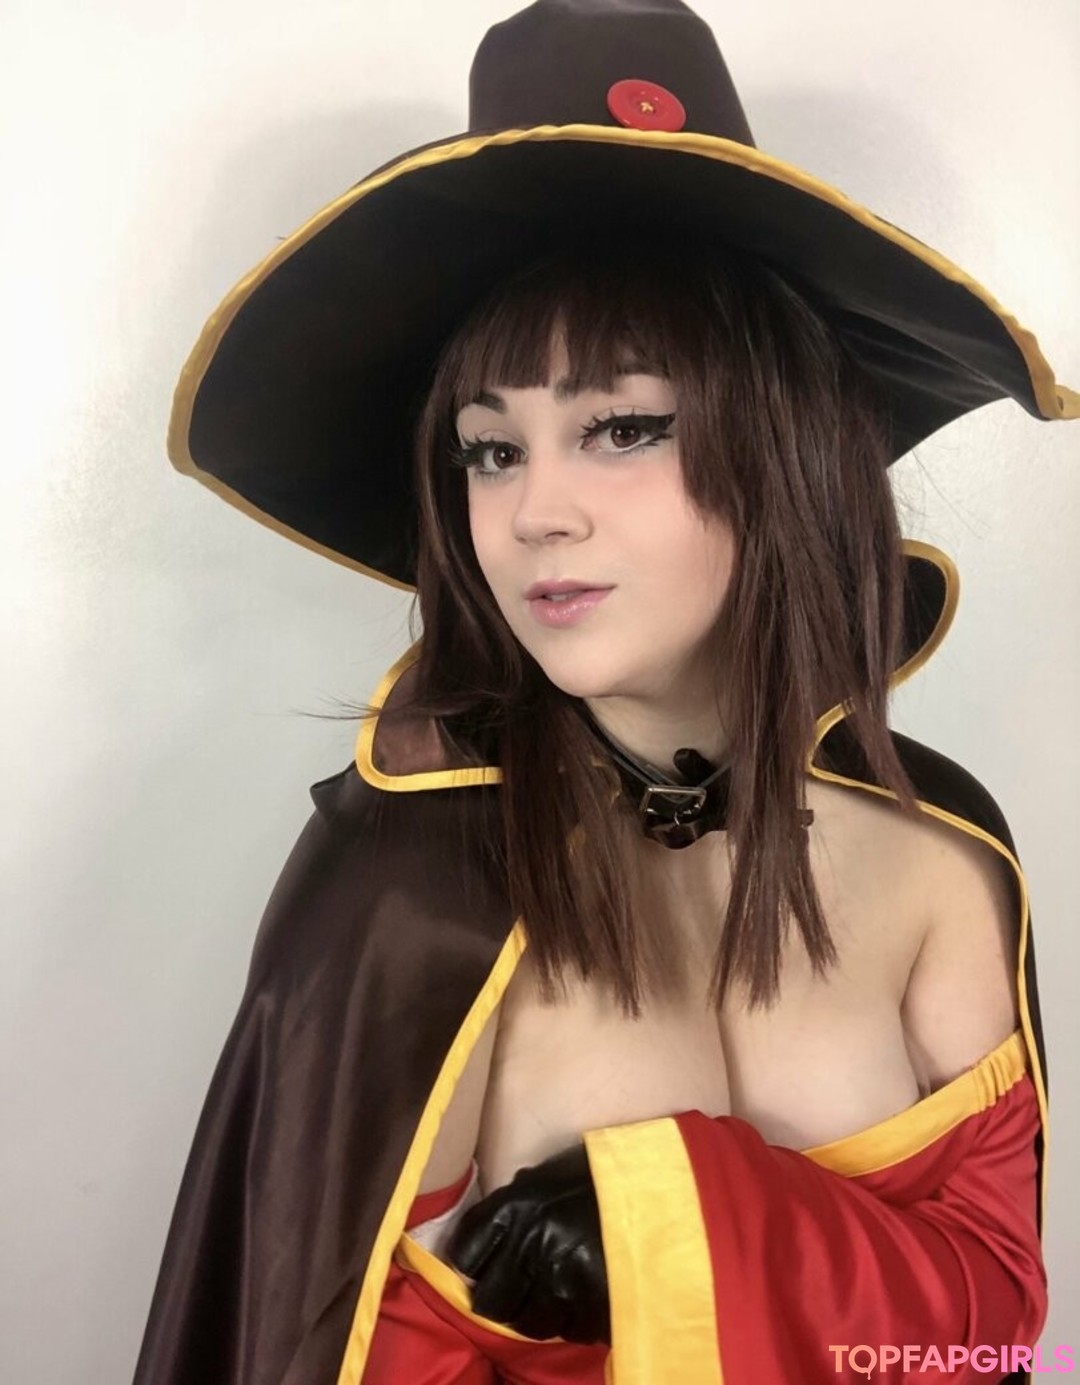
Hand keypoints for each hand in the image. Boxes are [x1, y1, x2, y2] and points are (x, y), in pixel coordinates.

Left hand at [445, 1141, 610, 1344]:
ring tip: (559, 1291)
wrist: (661, 1192)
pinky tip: (586, 1296)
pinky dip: (573, 1321)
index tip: (485, 1267)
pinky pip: (567, 1331)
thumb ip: (517, 1202)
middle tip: (524, 1287)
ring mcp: (561, 1282)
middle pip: (490, 1301)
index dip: (474, 1265)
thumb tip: (490, 1233)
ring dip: (538, 1313)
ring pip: (526, 1324)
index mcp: (517, 1206)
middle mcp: (532, 1244)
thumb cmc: (601, 1179)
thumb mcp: (551, 1176)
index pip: (465, 1254)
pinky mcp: (590, 1310)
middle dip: (504, 1297)